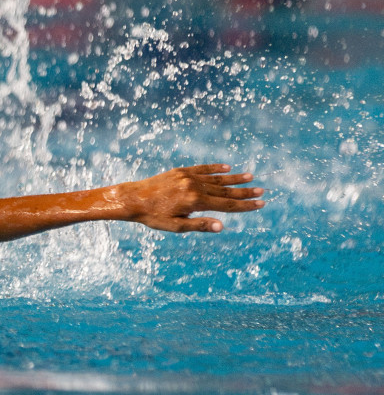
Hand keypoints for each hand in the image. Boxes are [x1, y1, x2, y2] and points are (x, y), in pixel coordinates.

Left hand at [116, 164, 264, 232]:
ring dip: (234, 179)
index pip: (226, 205)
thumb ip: (199, 225)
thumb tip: (222, 226)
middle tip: (262, 191)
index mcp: (195, 201)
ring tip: (250, 177)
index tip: (261, 204)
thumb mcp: (176, 226)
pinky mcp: (180, 171)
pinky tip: (227, 168)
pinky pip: (202, 169)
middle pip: (225, 191)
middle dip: (245, 192)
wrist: (132, 199)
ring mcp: (187, 177)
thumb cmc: (154, 217)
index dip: (245, 205)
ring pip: (216, 178)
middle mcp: (194, 186)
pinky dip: (215, 168)